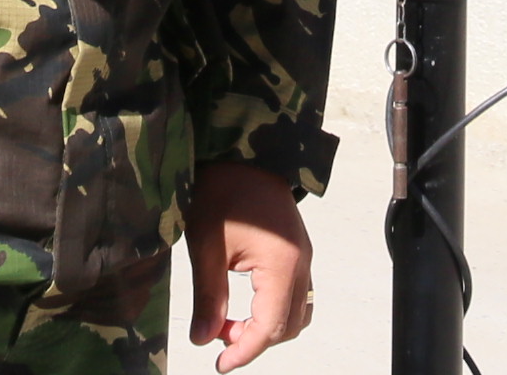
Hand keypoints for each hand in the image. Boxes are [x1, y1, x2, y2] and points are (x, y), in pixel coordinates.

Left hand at [185, 163, 312, 370]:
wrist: (243, 153)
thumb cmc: (222, 193)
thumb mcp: (206, 245)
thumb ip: (208, 296)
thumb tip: (202, 340)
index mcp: (281, 264)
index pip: (270, 327)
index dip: (245, 351)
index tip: (220, 365)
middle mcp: (301, 265)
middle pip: (289, 326)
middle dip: (253, 340)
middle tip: (217, 334)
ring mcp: (304, 258)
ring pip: (296, 314)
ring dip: (266, 327)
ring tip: (228, 320)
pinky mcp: (299, 252)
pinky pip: (296, 296)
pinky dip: (274, 310)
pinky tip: (244, 303)